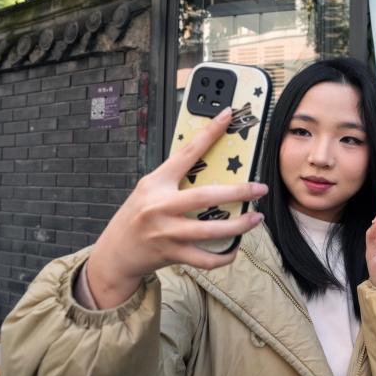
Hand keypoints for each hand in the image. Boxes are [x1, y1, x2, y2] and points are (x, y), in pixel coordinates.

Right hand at [87, 108, 268, 307]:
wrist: (115, 253)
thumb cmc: (136, 217)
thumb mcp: (149, 191)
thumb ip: (174, 180)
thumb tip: (211, 166)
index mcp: (156, 183)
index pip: (186, 153)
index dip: (209, 133)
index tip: (227, 116)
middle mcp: (160, 206)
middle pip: (206, 196)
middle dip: (238, 192)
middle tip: (260, 188)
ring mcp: (166, 232)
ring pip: (211, 231)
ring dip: (239, 225)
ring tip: (256, 218)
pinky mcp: (172, 254)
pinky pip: (206, 258)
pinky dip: (224, 255)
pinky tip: (235, 247)